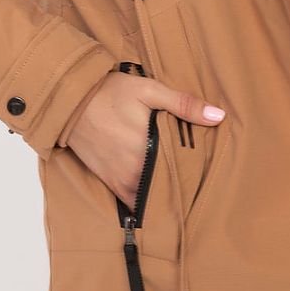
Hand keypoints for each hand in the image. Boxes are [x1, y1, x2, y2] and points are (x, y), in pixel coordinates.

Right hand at [66, 69, 225, 207]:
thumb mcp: (149, 90)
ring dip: (162, 195)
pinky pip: (130, 199)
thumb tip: (218, 116)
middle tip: (199, 187)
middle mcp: (134, 172)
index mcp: (149, 152)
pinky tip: (155, 193)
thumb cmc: (111, 92)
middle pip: (167, 189)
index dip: (197, 180)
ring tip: (180, 191)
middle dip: (182, 189)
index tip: (210, 180)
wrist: (70, 100)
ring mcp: (119, 179)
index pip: (181, 177)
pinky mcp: (107, 181)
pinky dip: (142, 199)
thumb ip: (184, 105)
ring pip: (149, 198)